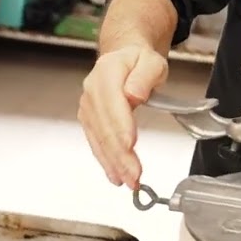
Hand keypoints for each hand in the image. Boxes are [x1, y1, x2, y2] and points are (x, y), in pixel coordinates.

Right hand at [77, 45, 167, 189]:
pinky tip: (116, 175)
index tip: (130, 144)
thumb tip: (133, 94)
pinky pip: (97, 143)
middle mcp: (92, 93)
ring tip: (129, 182)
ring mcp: (89, 108)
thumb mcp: (151, 61)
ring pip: (99, 140)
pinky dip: (106, 161)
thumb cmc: (139, 61)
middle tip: (135, 175)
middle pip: (105, 127)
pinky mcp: (90, 121)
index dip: (121, 126)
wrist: (124, 59)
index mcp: (107, 74)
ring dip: (114, 163)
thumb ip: (144, 76)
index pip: (113, 103)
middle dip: (120, 154)